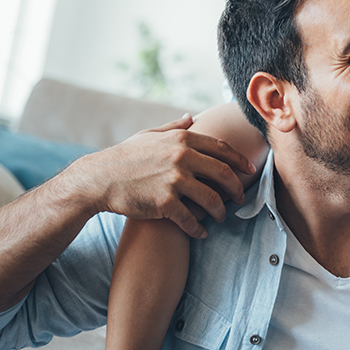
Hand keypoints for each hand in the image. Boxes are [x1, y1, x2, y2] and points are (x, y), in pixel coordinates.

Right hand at [62, 115, 255, 238]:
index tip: (250, 169)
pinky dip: (199, 228)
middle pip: (223, 173)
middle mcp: (182, 157)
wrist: (98, 179)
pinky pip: (191, 219)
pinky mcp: (165, 202)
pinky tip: (201, 233)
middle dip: (236, 187)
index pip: (221, 148)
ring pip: (212, 198)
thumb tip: (192, 116)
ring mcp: (175, 180)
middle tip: (241, 197)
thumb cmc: (125, 156)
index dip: (239, 160)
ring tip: (222, 217)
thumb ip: (174, 127)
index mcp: (182, 140)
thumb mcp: (150, 135)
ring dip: (221, 211)